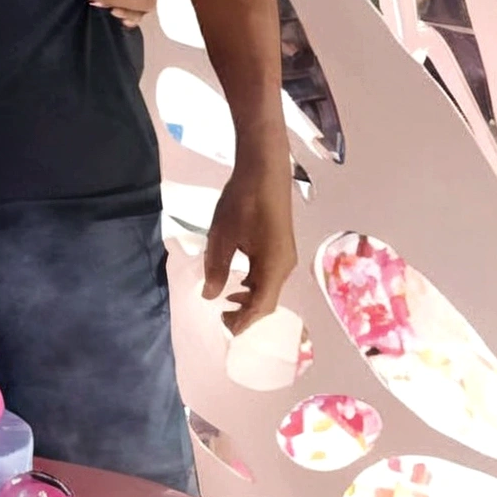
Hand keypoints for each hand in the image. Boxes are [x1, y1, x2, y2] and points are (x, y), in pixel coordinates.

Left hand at [202, 158, 296, 334]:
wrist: (264, 170)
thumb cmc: (242, 202)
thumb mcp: (222, 237)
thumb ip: (217, 269)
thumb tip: (210, 296)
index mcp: (274, 267)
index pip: (260, 306)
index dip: (243, 321)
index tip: (223, 327)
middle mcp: (285, 266)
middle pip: (268, 301)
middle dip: (247, 314)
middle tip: (222, 318)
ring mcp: (286, 255)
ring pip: (269, 288)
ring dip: (250, 298)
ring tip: (226, 301)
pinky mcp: (281, 246)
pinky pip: (269, 275)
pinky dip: (254, 284)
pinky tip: (238, 280)